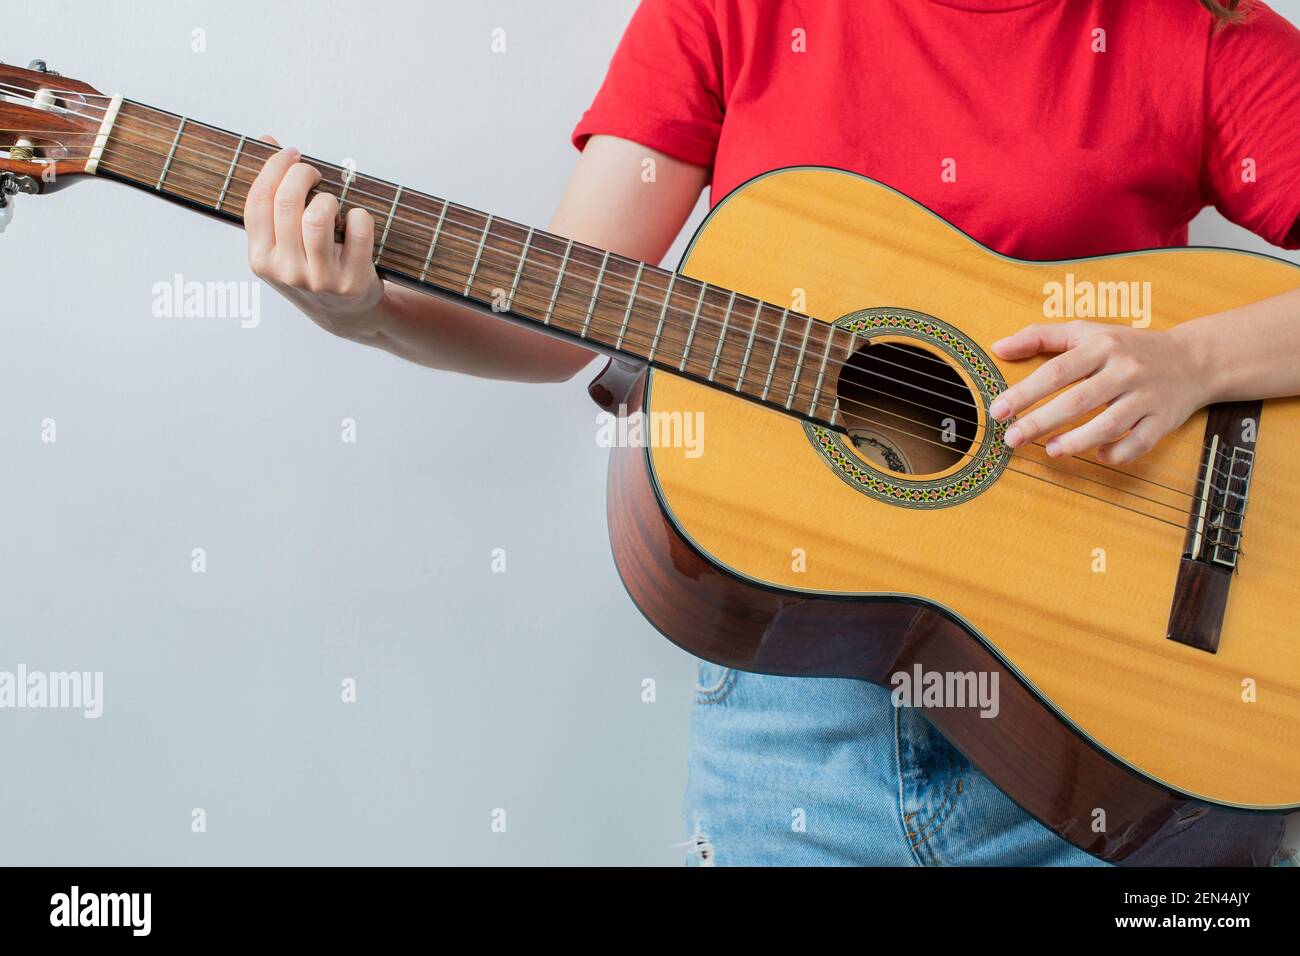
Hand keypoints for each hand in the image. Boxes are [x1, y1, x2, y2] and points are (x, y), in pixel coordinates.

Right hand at [244, 136, 384, 338]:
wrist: (347, 314)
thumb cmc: (311, 268)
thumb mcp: (282, 242)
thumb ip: (272, 197)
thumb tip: (267, 141)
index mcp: (260, 259)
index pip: (259, 201)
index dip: (274, 168)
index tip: (291, 154)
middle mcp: (286, 272)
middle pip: (288, 203)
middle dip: (303, 173)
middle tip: (314, 172)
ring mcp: (320, 279)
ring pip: (319, 217)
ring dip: (328, 198)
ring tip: (331, 201)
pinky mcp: (353, 282)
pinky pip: (358, 231)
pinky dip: (359, 216)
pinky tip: (355, 219)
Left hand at [988, 320, 1209, 463]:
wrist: (1193, 358)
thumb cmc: (1127, 347)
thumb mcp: (1086, 332)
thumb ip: (1040, 337)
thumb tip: (998, 348)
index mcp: (1102, 346)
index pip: (1057, 371)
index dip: (1025, 393)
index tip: (998, 410)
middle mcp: (1125, 370)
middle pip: (1077, 400)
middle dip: (1041, 422)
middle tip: (1012, 439)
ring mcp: (1146, 396)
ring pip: (1109, 424)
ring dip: (1077, 441)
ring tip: (1051, 451)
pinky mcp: (1164, 419)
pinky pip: (1140, 442)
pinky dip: (1118, 453)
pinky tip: (1099, 456)